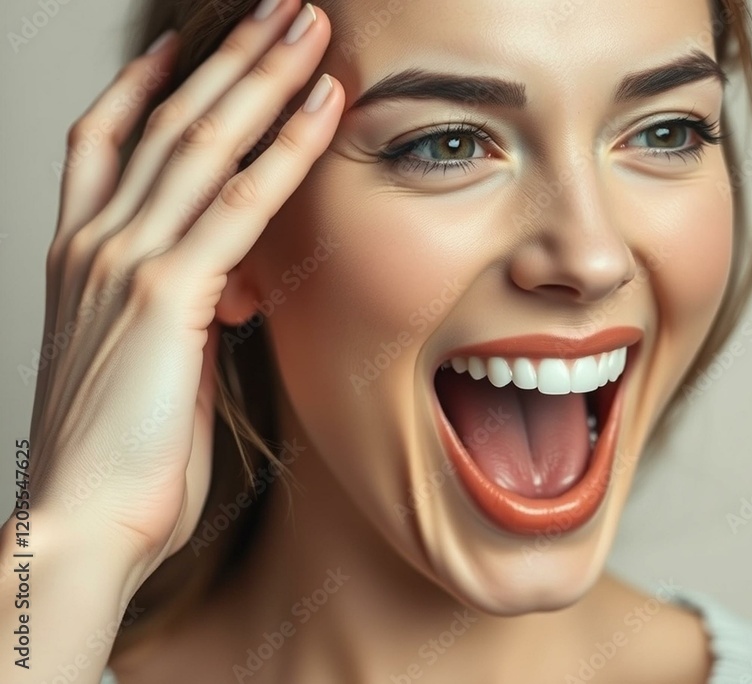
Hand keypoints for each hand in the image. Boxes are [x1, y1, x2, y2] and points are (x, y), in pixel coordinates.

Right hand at [24, 0, 341, 583]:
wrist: (84, 522)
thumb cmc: (123, 456)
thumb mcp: (149, 365)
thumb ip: (183, 312)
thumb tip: (229, 290)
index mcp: (81, 256)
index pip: (106, 143)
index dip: (144, 86)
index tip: (182, 46)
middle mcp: (95, 242)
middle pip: (167, 120)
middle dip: (228, 57)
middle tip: (279, 8)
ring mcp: (126, 261)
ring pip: (203, 141)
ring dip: (262, 75)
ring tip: (309, 24)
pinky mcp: (168, 294)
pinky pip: (238, 200)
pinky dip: (284, 148)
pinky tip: (322, 106)